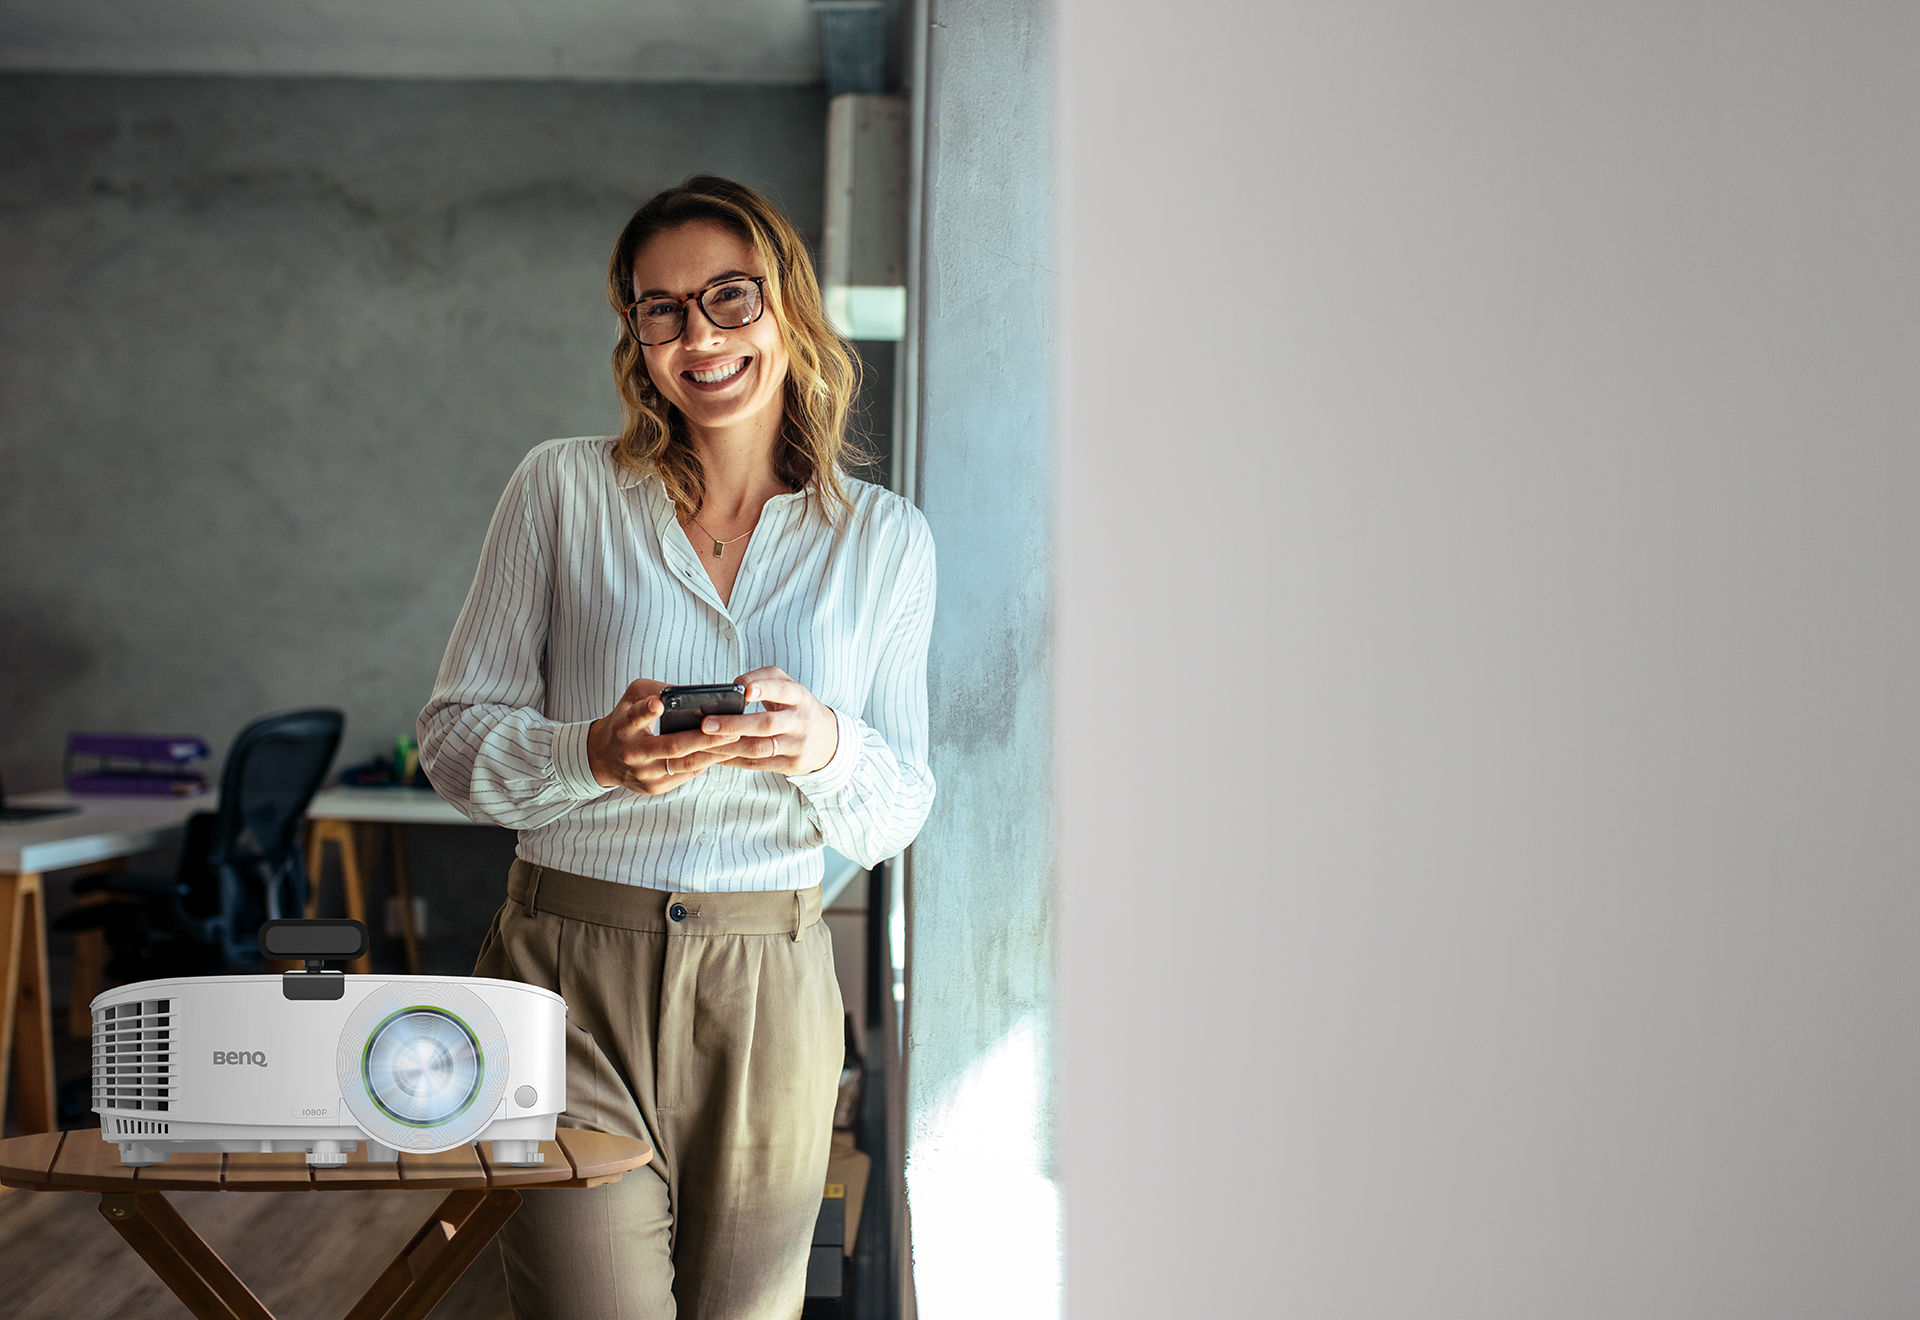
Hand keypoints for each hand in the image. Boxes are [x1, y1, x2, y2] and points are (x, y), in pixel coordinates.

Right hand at [586, 679, 743, 794]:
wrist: (602, 757)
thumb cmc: (624, 720)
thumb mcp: (632, 697)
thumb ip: (657, 690)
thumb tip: (693, 693)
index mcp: (623, 726)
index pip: (634, 717)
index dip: (646, 710)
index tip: (659, 703)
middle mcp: (632, 753)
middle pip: (672, 747)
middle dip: (704, 739)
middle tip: (732, 729)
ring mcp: (644, 774)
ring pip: (684, 765)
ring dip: (713, 754)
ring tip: (737, 742)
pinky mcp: (654, 788)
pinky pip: (686, 775)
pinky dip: (705, 763)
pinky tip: (725, 754)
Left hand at [704, 666, 839, 776]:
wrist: (829, 740)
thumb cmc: (797, 707)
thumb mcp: (788, 687)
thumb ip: (761, 679)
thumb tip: (731, 688)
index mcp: (800, 696)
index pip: (783, 690)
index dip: (763, 689)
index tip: (743, 691)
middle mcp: (801, 721)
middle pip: (766, 724)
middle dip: (734, 724)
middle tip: (706, 724)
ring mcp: (798, 746)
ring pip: (759, 748)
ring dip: (729, 746)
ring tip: (703, 741)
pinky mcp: (792, 765)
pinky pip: (758, 764)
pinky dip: (734, 760)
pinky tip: (715, 755)